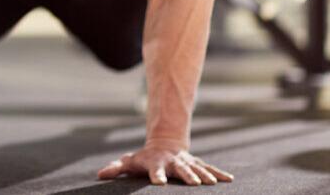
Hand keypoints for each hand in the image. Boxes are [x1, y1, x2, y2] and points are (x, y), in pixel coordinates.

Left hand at [97, 146, 233, 185]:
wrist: (164, 144)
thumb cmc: (144, 158)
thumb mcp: (129, 161)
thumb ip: (116, 168)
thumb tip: (100, 175)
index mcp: (156, 163)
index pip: (155, 170)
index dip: (156, 176)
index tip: (159, 183)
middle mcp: (173, 163)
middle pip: (180, 170)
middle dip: (187, 176)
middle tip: (193, 184)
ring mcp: (186, 162)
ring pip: (197, 168)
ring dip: (205, 176)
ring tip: (211, 183)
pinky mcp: (197, 164)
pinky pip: (209, 168)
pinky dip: (218, 174)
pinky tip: (229, 180)